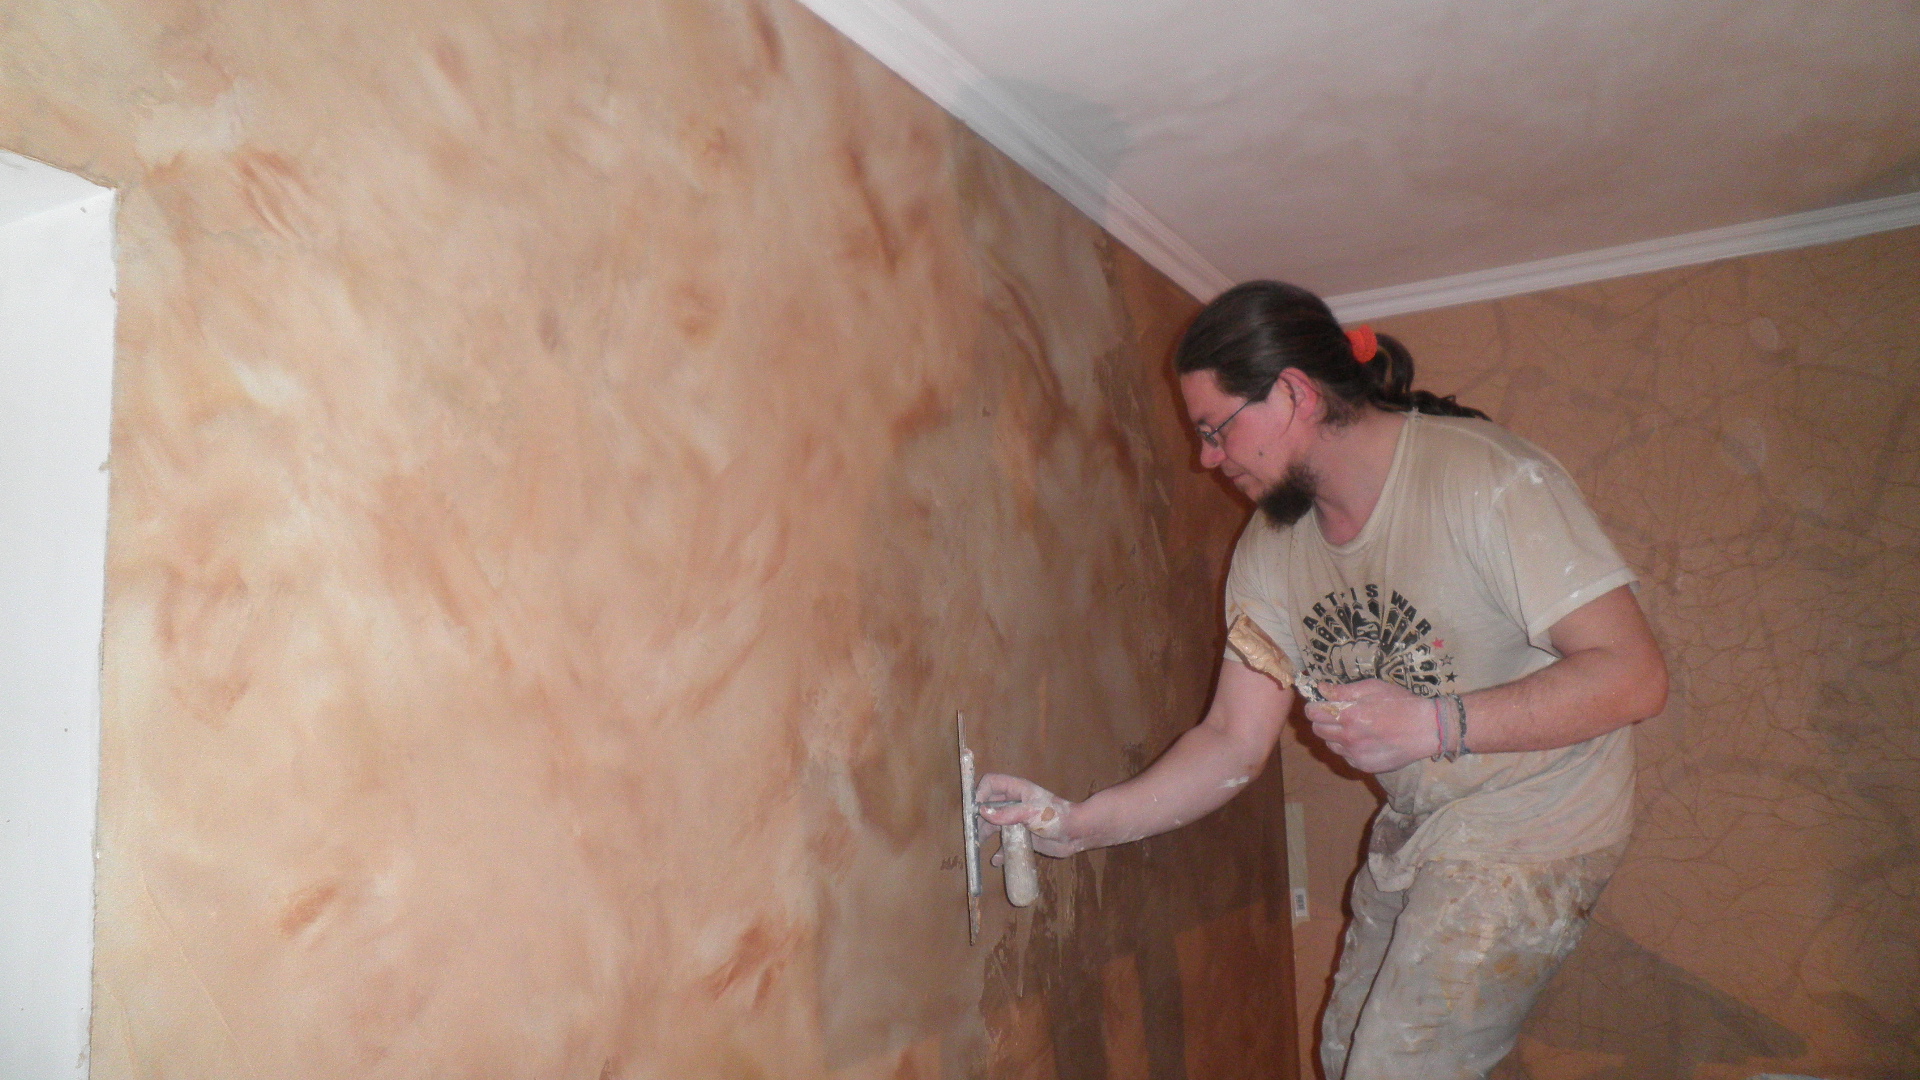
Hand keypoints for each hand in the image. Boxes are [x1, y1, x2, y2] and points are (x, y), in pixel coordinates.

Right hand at [975, 773, 1079, 857]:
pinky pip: (1005, 843)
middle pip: (988, 806)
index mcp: (1017, 790)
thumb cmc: (1056, 817)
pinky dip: (999, 851)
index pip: (991, 783)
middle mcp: (1014, 803)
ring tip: (977, 846)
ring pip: (994, 825)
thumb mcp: (1030, 812)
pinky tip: (996, 860)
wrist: (1076, 834)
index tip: (975, 810)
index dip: (980, 793)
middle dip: (978, 818)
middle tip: (971, 832)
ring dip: (985, 834)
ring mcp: (1017, 820)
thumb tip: (982, 812)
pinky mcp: (1022, 836)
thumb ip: (1006, 813)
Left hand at [1303, 679, 1437, 773]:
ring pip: (1330, 745)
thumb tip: (1321, 688)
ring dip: (1335, 735)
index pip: (1313, 713)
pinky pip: (1345, 757)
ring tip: (1354, 727)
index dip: (1314, 706)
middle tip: (1337, 714)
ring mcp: (1356, 755)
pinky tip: (1364, 740)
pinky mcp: (1364, 766)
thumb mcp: (1372, 687)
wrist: (1427, 729)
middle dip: (1322, 720)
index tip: (1322, 702)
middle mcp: (1348, 738)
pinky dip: (1348, 748)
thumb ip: (1343, 690)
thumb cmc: (1401, 703)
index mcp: (1348, 716)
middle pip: (1317, 730)